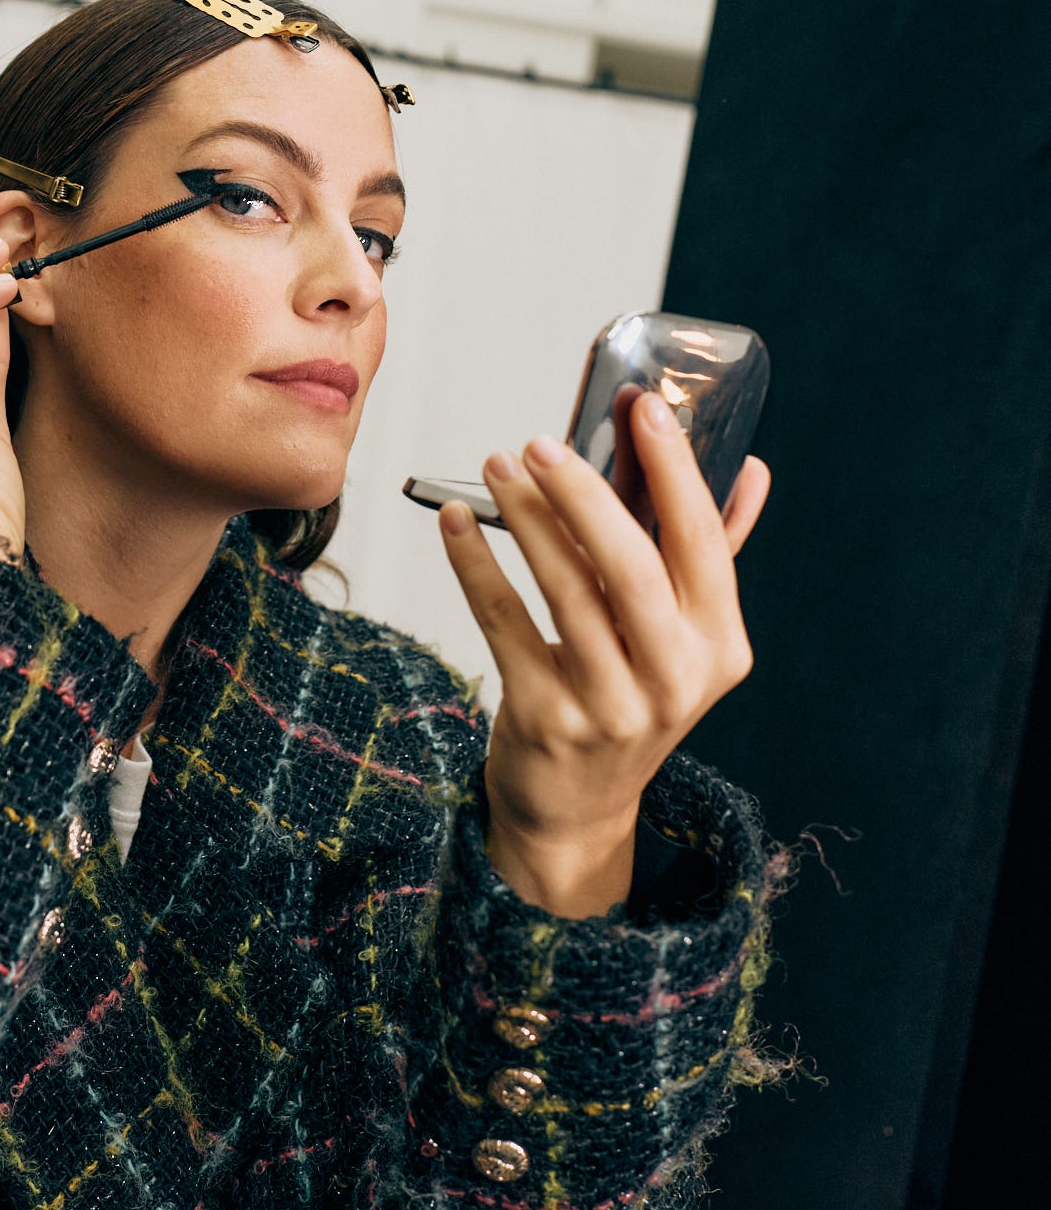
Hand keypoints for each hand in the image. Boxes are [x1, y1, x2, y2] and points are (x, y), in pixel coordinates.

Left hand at [439, 391, 769, 917]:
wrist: (578, 806)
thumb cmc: (634, 692)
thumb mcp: (685, 636)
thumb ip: (715, 552)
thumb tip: (754, 468)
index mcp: (719, 646)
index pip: (703, 544)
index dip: (676, 470)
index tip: (645, 404)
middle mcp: (675, 680)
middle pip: (632, 569)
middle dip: (586, 496)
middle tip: (542, 442)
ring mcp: (610, 706)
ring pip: (565, 593)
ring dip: (525, 520)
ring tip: (498, 466)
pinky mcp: (545, 718)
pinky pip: (504, 627)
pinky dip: (478, 568)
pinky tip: (455, 524)